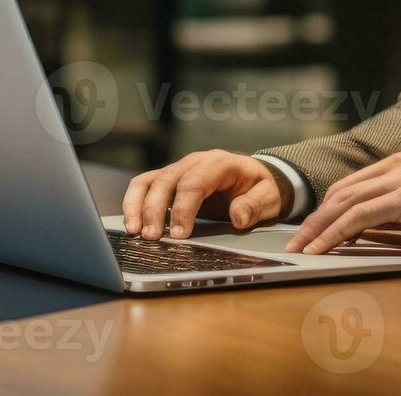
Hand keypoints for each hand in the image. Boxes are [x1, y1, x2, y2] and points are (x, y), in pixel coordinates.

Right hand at [121, 150, 292, 238]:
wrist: (254, 178)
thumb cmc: (260, 188)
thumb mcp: (268, 197)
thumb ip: (254, 205)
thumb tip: (238, 216)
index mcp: (220, 163)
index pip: (194, 183)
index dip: (183, 208)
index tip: (179, 234)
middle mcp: (195, 162)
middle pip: (167, 181)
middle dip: (156, 210)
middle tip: (153, 238)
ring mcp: (179, 168)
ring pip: (149, 181)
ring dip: (138, 205)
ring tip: (135, 231)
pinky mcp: (169, 179)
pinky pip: (145, 185)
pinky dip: (134, 202)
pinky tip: (132, 223)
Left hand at [284, 152, 400, 254]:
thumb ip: (390, 218)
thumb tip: (356, 236)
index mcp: (398, 165)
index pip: (349, 187)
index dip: (325, 211)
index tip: (308, 233)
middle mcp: (396, 165)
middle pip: (341, 193)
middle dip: (314, 220)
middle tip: (296, 244)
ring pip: (346, 203)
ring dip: (319, 229)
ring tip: (302, 250)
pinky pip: (361, 216)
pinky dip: (337, 233)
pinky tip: (323, 249)